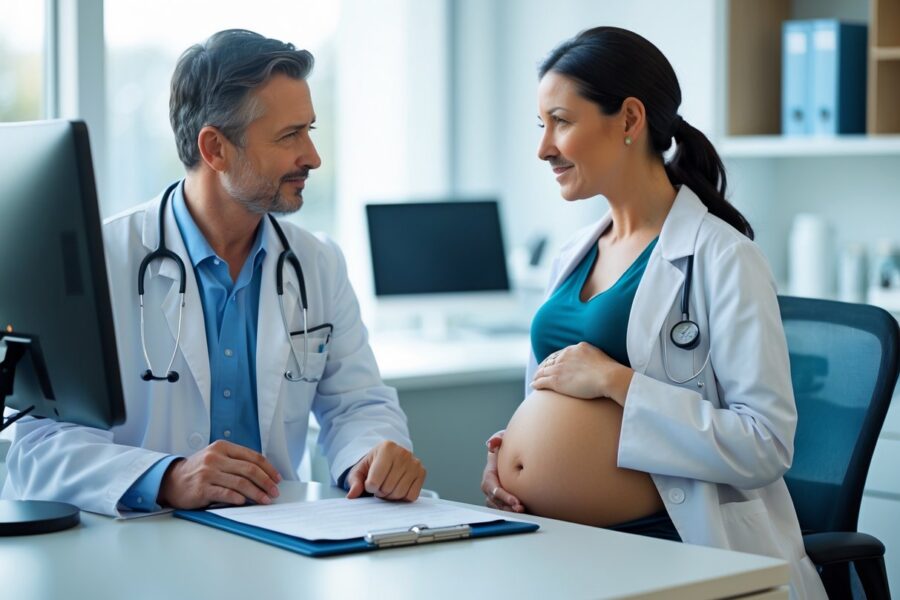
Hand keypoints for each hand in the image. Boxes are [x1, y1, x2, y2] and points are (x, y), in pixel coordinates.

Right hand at [158, 440, 281, 508]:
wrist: (171, 480)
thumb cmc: (199, 470)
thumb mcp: (217, 458)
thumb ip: (236, 461)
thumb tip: (264, 474)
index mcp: (223, 447)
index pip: (253, 457)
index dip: (268, 469)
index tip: (277, 479)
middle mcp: (215, 457)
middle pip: (249, 469)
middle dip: (266, 482)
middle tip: (275, 492)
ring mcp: (208, 472)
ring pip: (240, 482)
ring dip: (257, 493)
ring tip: (266, 500)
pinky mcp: (201, 488)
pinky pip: (225, 493)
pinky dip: (238, 498)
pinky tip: (246, 502)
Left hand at [346, 441, 425, 501]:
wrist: (388, 458)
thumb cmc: (373, 464)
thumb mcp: (360, 470)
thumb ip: (354, 482)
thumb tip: (352, 494)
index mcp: (386, 448)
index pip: (374, 481)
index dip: (369, 487)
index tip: (370, 482)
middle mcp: (403, 453)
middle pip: (387, 488)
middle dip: (380, 492)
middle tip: (380, 486)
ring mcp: (415, 463)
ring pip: (400, 493)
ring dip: (391, 495)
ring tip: (388, 486)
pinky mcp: (422, 472)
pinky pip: (412, 495)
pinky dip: (403, 497)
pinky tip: (399, 488)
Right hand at [480, 430, 523, 512]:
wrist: (514, 453)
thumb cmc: (507, 445)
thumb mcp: (503, 437)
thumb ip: (497, 438)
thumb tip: (491, 444)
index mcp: (489, 474)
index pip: (492, 488)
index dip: (502, 496)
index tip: (516, 501)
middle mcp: (490, 487)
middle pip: (495, 501)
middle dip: (507, 506)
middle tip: (521, 508)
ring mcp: (496, 495)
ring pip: (500, 508)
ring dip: (511, 511)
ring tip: (525, 511)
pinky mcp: (504, 501)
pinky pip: (506, 510)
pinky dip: (514, 512)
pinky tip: (527, 512)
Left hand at [531, 342, 633, 404]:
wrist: (609, 377)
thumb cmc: (611, 373)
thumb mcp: (601, 358)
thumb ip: (594, 359)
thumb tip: (595, 365)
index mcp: (578, 348)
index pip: (562, 353)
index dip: (556, 359)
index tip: (553, 364)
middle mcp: (566, 355)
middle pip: (551, 360)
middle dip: (544, 366)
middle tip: (540, 372)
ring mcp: (560, 368)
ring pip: (543, 371)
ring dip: (538, 375)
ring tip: (535, 380)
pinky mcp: (556, 380)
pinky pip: (542, 381)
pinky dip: (536, 383)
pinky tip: (533, 386)